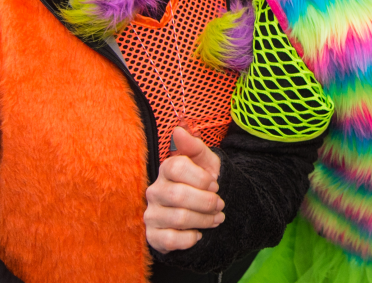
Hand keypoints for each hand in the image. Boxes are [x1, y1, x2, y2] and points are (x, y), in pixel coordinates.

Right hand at [144, 127, 224, 252]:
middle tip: (220, 205)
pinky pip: (171, 240)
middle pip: (179, 195)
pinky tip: (198, 234)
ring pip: (178, 218)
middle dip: (207, 202)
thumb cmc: (202, 184)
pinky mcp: (153, 236)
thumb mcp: (206, 163)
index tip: (215, 185)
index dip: (200, 178)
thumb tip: (178, 131)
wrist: (201, 213)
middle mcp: (154, 191)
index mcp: (166, 169)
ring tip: (216, 218)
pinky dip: (190, 238)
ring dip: (204, 220)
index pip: (176, 167)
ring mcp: (151, 214)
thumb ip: (194, 147)